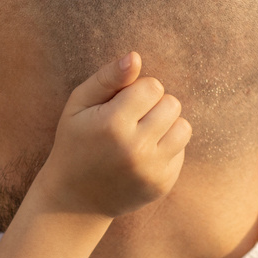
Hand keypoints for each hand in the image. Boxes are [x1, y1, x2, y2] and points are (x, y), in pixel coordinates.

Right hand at [33, 51, 189, 218]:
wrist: (75, 199)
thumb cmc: (75, 143)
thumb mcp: (79, 105)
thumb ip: (107, 78)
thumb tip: (136, 57)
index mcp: (113, 124)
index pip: (153, 86)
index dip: (138, 91)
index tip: (121, 105)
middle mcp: (135, 149)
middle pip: (172, 104)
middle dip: (154, 106)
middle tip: (132, 120)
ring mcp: (151, 170)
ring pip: (183, 127)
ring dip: (166, 126)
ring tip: (142, 134)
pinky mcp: (162, 184)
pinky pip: (180, 151)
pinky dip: (165, 148)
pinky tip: (143, 156)